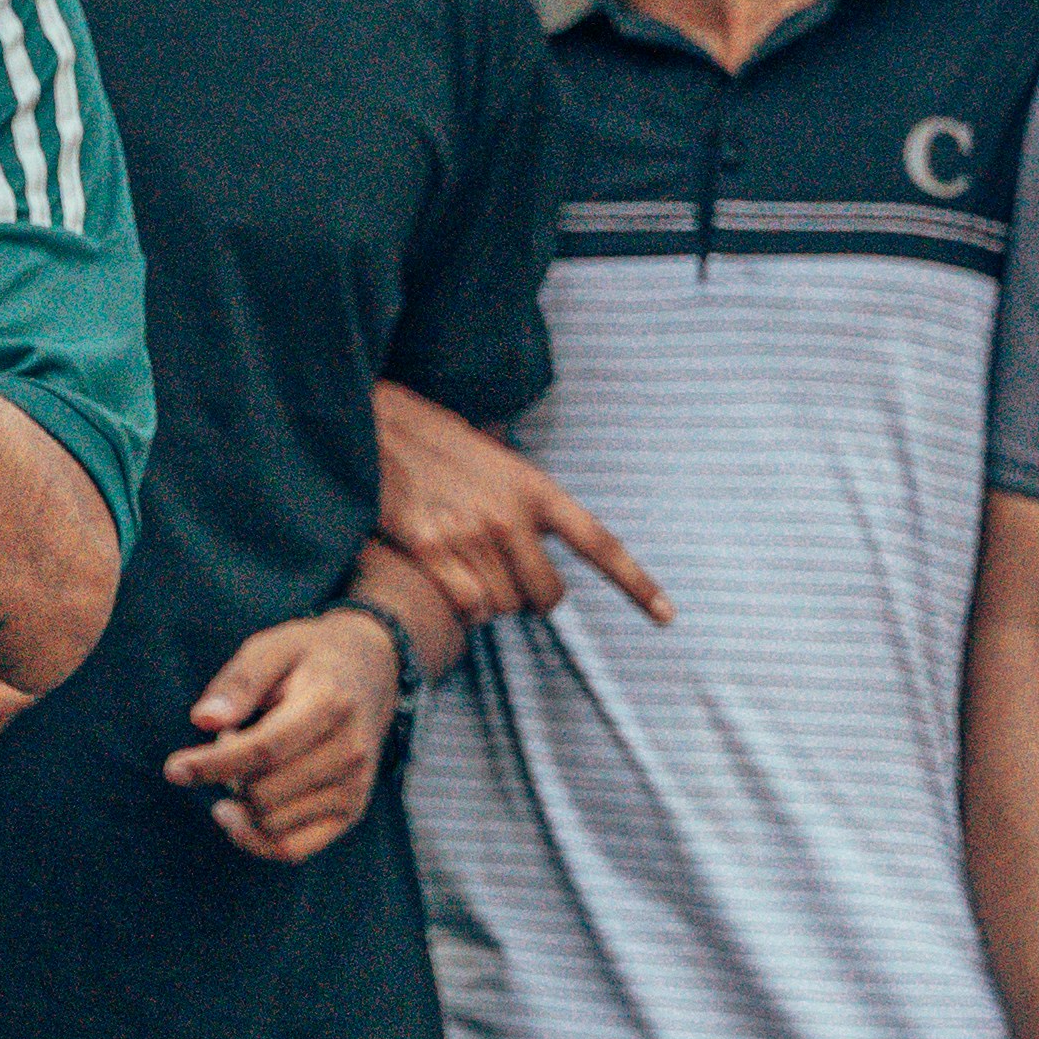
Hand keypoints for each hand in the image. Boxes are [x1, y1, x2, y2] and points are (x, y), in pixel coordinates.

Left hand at [167, 607, 401, 862]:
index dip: (213, 764)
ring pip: (271, 822)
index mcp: (329, 704)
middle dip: (228, 773)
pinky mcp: (351, 811)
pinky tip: (237, 814)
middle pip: (263, 791)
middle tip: (231, 738)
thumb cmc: (307, 658)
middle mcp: (350, 752)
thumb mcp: (271, 649)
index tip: (173, 770)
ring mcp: (355, 786)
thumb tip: (204, 720)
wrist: (370, 671)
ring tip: (250, 762)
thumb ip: (238, 683)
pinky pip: (292, 850)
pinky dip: (255, 839)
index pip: (264, 750)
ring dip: (243, 800)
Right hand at [373, 384, 671, 629]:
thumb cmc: (430, 437)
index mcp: (533, 487)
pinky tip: (444, 580)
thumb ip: (520, 497)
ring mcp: (470, 534)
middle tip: (507, 579)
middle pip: (547, 597)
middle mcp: (509, 515)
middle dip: (531, 598)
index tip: (668, 617)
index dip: (636, 585)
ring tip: (463, 565)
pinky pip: (466, 607)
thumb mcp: (491, 453)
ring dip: (488, 599)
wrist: (370, 421)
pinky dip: (460, 606)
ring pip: (502, 607)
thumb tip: (535, 536)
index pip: (598, 544)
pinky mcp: (428, 549)